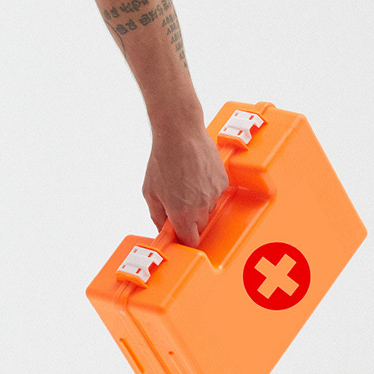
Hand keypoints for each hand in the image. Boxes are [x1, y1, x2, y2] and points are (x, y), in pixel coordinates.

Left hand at [142, 118, 228, 245]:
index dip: (184, 239)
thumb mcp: (150, 191)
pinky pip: (216, 194)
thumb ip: (157, 215)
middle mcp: (201, 206)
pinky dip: (207, 190)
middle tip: (177, 203)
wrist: (180, 133)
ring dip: (199, 204)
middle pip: (199, 226)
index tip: (179, 236)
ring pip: (208, 209)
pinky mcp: (223, 181)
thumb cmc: (163, 159)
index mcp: (181, 212)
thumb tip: (163, 228)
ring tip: (186, 184)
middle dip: (189, 220)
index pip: (190, 240)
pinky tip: (196, 176)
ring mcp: (214, 194)